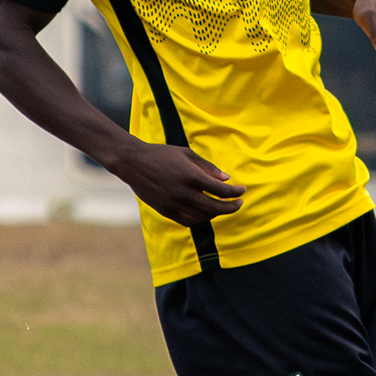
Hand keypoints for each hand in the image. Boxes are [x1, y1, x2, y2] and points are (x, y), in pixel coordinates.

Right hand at [113, 140, 246, 223]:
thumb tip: (226, 179)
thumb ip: (208, 167)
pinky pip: (188, 221)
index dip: (236, 193)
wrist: (133, 163)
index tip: (242, 191)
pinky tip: (205, 212)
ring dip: (216, 213)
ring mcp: (174, 204)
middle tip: (238, 203)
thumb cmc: (162, 154)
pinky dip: (201, 219)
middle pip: (215, 208)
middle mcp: (184, 193)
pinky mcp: (165, 211)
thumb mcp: (187, 154)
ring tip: (222, 206)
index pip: (222, 191)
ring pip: (203, 217)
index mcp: (192, 176)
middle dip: (231, 207)